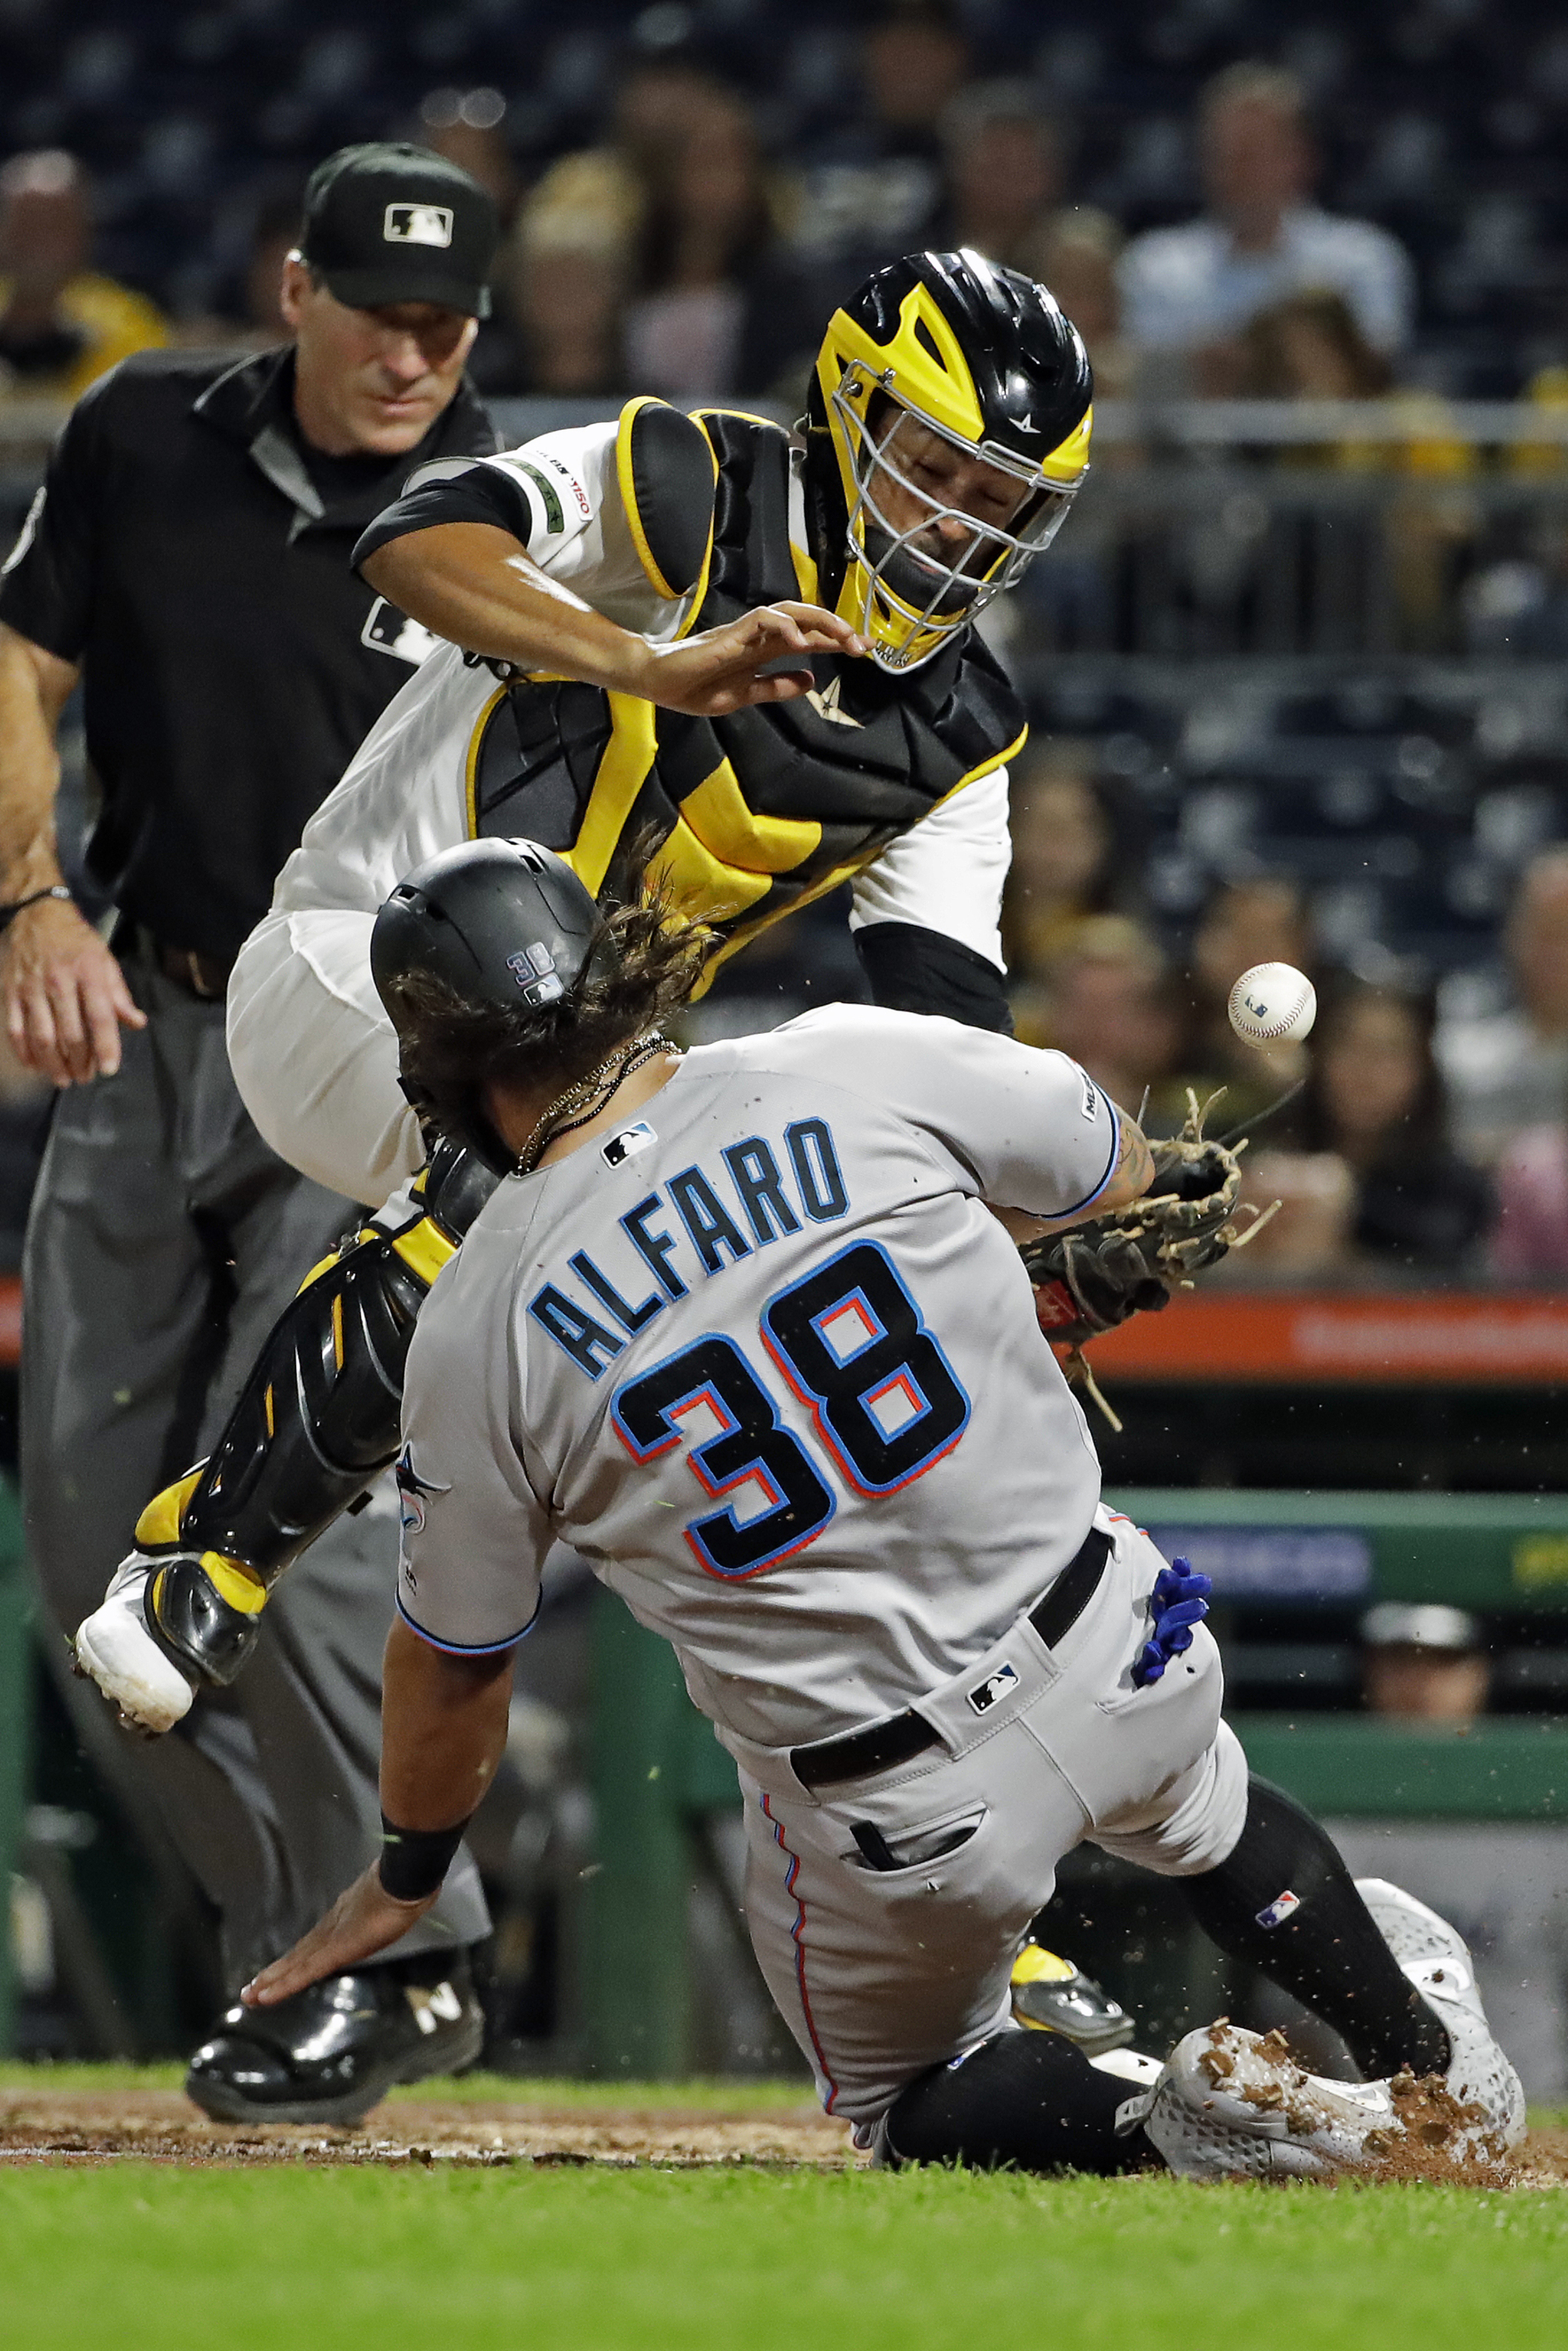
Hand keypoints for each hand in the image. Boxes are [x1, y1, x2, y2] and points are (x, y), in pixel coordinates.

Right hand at [3, 895, 145, 1082]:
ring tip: (64, 1079)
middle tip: (86, 1077)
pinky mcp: (11, 992)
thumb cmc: (76, 940)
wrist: (37, 913)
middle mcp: (59, 981)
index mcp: (88, 973)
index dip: (105, 1046)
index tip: (109, 1069)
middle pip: (70, 1032)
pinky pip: (15, 1029)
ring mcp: (31, 988)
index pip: (99, 1017)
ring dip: (53, 1063)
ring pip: (42, 1036)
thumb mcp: (105, 960)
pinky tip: (35, 1065)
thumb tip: (137, 1023)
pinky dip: (24, 1052)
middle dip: (80, 1061)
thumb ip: (119, 995)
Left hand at [240, 1863, 435, 2007]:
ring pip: (295, 1965)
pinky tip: (265, 1996)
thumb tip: (404, 1900)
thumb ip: (391, 1905)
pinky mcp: (334, 1950)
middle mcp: (332, 1928)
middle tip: (250, 1990)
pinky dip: (283, 1985)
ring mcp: (331, 1938)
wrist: (406, 1878)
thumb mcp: (397, 1900)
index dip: (296, 1958)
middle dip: (276, 1973)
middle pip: (299, 1954)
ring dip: (272, 1981)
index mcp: (346, 1918)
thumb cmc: (407, 1884)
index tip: (279, 1970)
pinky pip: (304, 1972)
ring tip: (250, 1996)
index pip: (315, 1943)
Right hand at [632, 602, 867, 716]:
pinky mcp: (729, 634)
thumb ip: (775, 687)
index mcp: (762, 651)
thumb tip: (810, 681)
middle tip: (863, 645)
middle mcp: (758, 636)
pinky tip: (800, 642)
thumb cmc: (693, 687)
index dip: (837, 640)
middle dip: (837, 629)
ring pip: (789, 612)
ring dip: (819, 623)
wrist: (656, 682)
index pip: (807, 638)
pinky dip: (784, 627)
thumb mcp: (744, 695)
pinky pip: (761, 620)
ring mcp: (744, 632)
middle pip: (805, 620)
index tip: (865, 648)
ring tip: (843, 637)